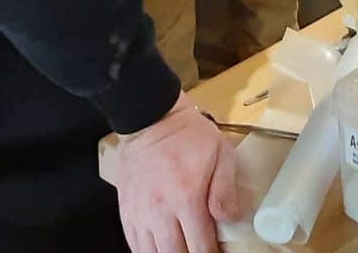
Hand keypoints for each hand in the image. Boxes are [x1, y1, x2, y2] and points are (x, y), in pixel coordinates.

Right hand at [100, 94, 241, 252]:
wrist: (150, 118)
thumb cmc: (188, 135)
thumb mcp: (221, 154)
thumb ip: (226, 190)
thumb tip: (230, 220)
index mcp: (187, 198)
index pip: (201, 247)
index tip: (218, 252)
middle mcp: (161, 212)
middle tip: (201, 250)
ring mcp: (140, 214)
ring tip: (183, 247)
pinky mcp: (127, 212)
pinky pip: (135, 246)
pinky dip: (148, 252)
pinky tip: (162, 247)